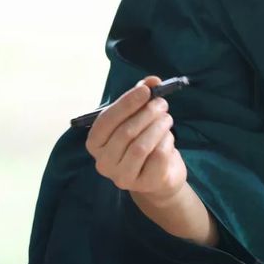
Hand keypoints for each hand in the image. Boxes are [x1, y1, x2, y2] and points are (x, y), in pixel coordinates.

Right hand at [84, 75, 187, 201]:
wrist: (159, 176)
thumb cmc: (143, 141)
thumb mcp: (138, 118)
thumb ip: (141, 98)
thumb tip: (152, 80)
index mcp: (95, 143)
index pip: (106, 121)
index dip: (126, 103)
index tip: (145, 90)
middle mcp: (103, 163)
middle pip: (125, 133)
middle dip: (147, 113)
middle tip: (162, 104)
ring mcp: (122, 176)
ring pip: (141, 146)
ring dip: (158, 126)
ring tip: (167, 118)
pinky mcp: (144, 183)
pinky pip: (157, 157)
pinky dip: (166, 142)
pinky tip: (168, 137)